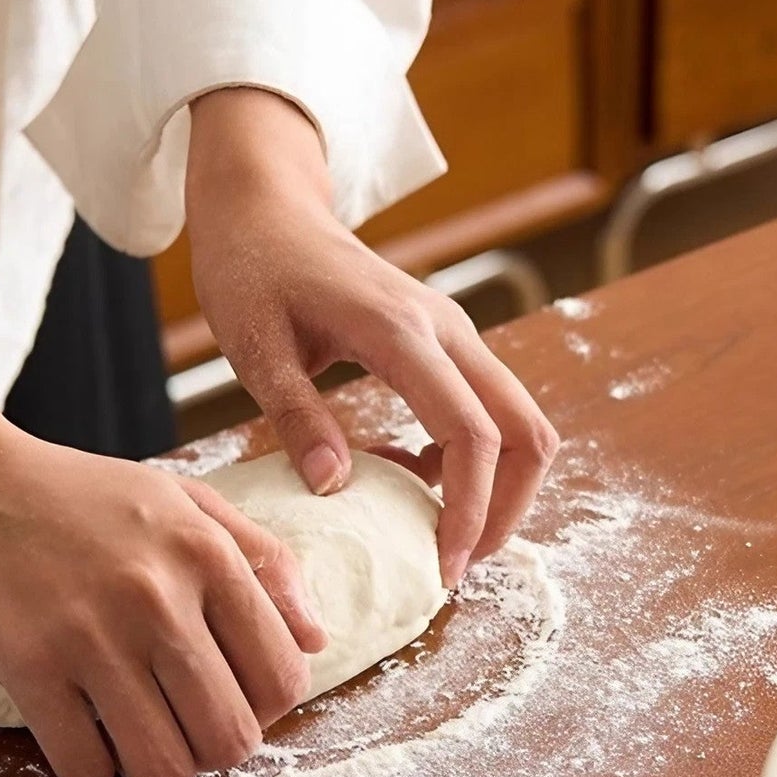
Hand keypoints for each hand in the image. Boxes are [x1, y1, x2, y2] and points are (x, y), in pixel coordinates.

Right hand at [0, 420, 325, 776]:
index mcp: (207, 554)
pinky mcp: (28, 670)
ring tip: (141, 733)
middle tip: (188, 725)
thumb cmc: (83, 496)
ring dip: (159, 769)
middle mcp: (158, 598)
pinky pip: (86, 770)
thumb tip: (317, 640)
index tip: (236, 695)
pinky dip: (91, 767)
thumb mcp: (187, 499)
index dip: (268, 706)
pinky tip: (84, 728)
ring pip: (164, 770)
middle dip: (217, 748)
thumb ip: (264, 560)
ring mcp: (90, 638)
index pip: (284, 678)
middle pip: (232, 739)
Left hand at [185, 88, 558, 586]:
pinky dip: (474, 456)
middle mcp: (445, 329)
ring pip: (518, 419)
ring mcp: (452, 331)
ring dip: (499, 485)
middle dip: (507, 509)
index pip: (471, 434)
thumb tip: (336, 490)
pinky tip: (417, 481)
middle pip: (525, 429)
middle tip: (459, 566)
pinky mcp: (443, 340)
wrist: (264, 208)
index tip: (444, 568)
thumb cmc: (250, 270)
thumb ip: (297, 417)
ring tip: (445, 536)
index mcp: (401, 333)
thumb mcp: (255, 348)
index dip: (470, 510)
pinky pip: (486, 406)